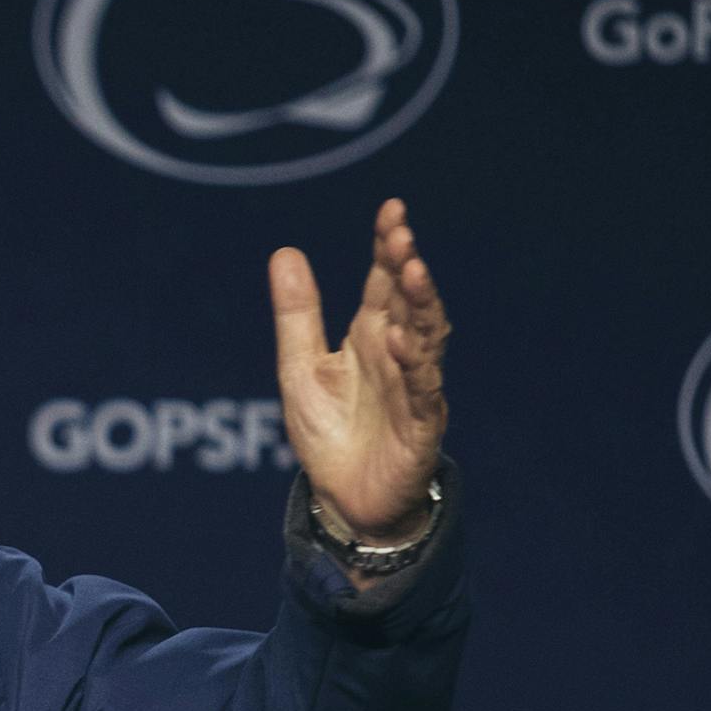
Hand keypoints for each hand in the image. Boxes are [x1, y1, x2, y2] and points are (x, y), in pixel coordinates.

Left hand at [269, 199, 448, 543]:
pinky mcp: (420, 427)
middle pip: (409, 302)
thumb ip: (297, 315)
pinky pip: (421, 392)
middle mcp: (398, 356)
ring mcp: (414, 389)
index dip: (388, 248)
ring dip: (420, 305)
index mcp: (371, 337)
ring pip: (426, 339)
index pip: (384, 283)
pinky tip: (400, 341)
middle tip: (401, 233)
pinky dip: (413, 366)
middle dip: (407, 267)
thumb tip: (284, 251)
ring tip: (411, 271)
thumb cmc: (330, 432)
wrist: (345, 500)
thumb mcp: (300, 369)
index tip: (391, 210)